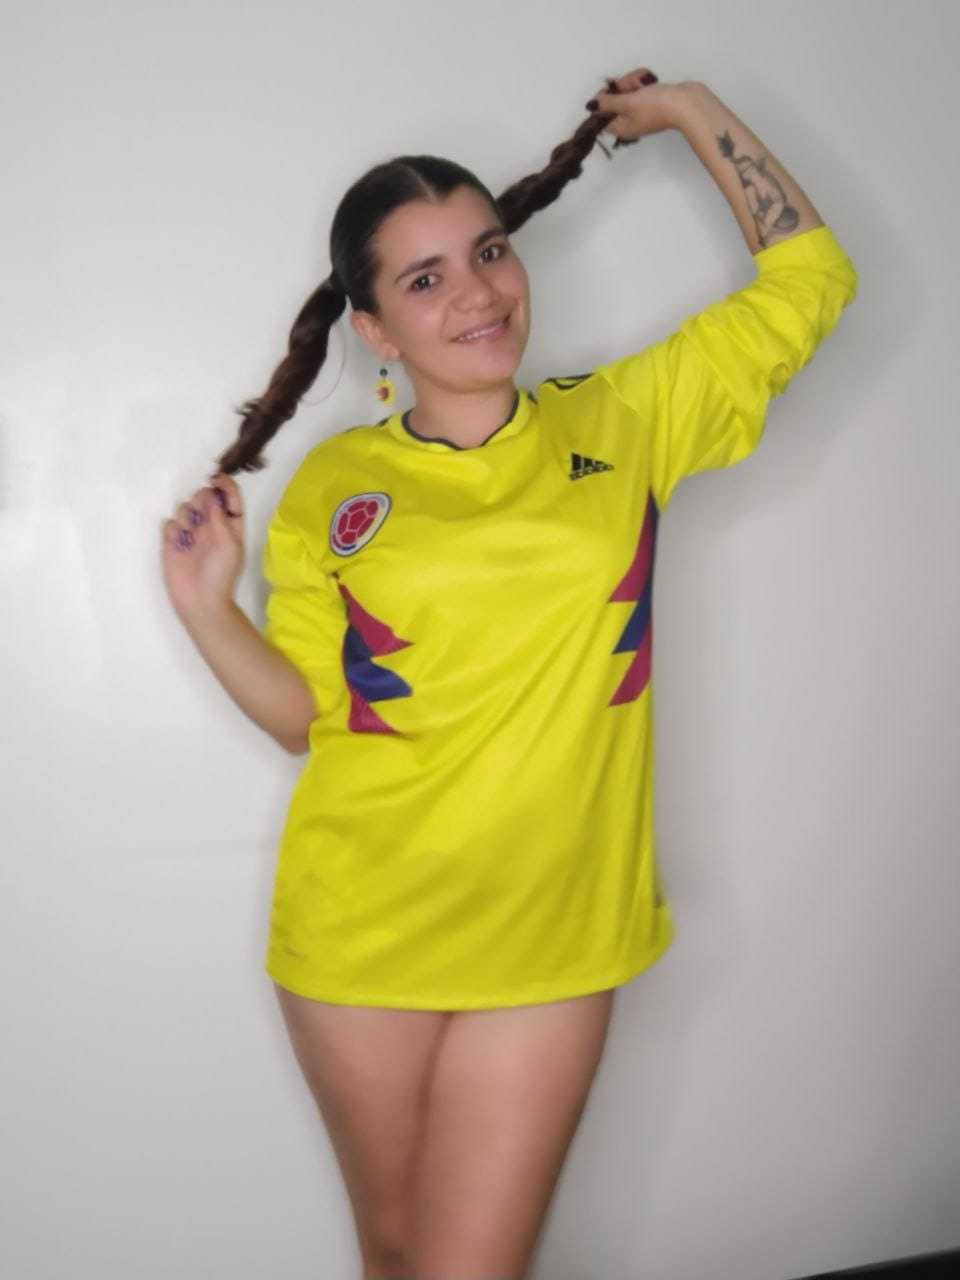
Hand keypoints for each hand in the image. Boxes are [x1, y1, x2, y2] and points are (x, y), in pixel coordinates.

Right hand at [161, 471, 245, 621]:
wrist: (200, 601)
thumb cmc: (221, 574)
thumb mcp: (229, 546)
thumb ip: (221, 519)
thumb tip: (213, 496)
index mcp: (230, 525)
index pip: (229, 496)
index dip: (224, 485)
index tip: (216, 479)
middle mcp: (210, 525)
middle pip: (204, 496)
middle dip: (201, 498)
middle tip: (202, 514)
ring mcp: (190, 533)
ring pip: (184, 507)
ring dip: (186, 515)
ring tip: (189, 534)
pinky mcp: (172, 542)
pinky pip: (168, 523)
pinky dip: (172, 528)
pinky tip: (177, 542)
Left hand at [586, 68, 688, 143]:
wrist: (687, 103)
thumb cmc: (658, 107)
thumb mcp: (628, 103)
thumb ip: (607, 103)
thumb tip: (591, 105)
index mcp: (621, 127)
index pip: (602, 114)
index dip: (604, 99)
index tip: (612, 89)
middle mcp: (629, 120)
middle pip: (615, 99)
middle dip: (623, 86)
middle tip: (634, 85)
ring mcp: (641, 109)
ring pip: (628, 90)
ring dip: (635, 80)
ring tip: (646, 81)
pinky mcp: (651, 99)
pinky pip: (640, 87)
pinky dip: (644, 81)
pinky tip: (651, 79)